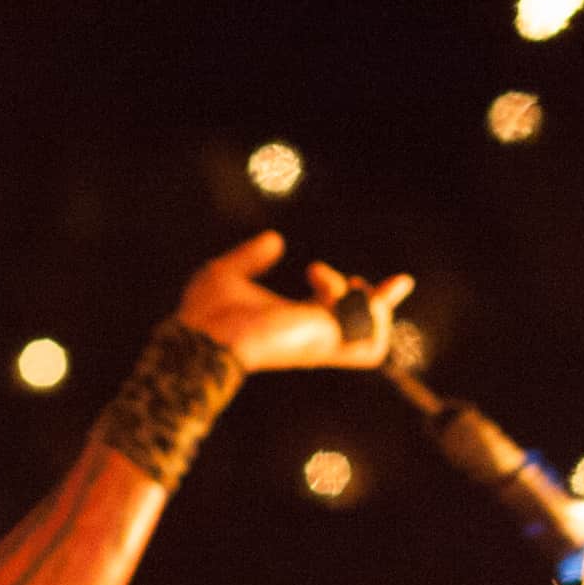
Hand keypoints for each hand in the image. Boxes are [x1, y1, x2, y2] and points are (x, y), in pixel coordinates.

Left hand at [173, 231, 411, 374]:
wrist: (201, 335)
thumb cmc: (207, 313)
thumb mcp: (230, 273)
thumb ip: (252, 258)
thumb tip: (274, 240)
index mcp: (295, 325)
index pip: (342, 319)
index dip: (364, 300)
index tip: (380, 279)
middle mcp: (313, 339)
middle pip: (369, 335)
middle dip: (381, 302)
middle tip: (355, 277)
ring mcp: (321, 344)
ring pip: (375, 338)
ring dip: (371, 305)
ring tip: (342, 282)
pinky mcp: (325, 344)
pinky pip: (367, 332)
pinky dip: (363, 306)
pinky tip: (334, 286)